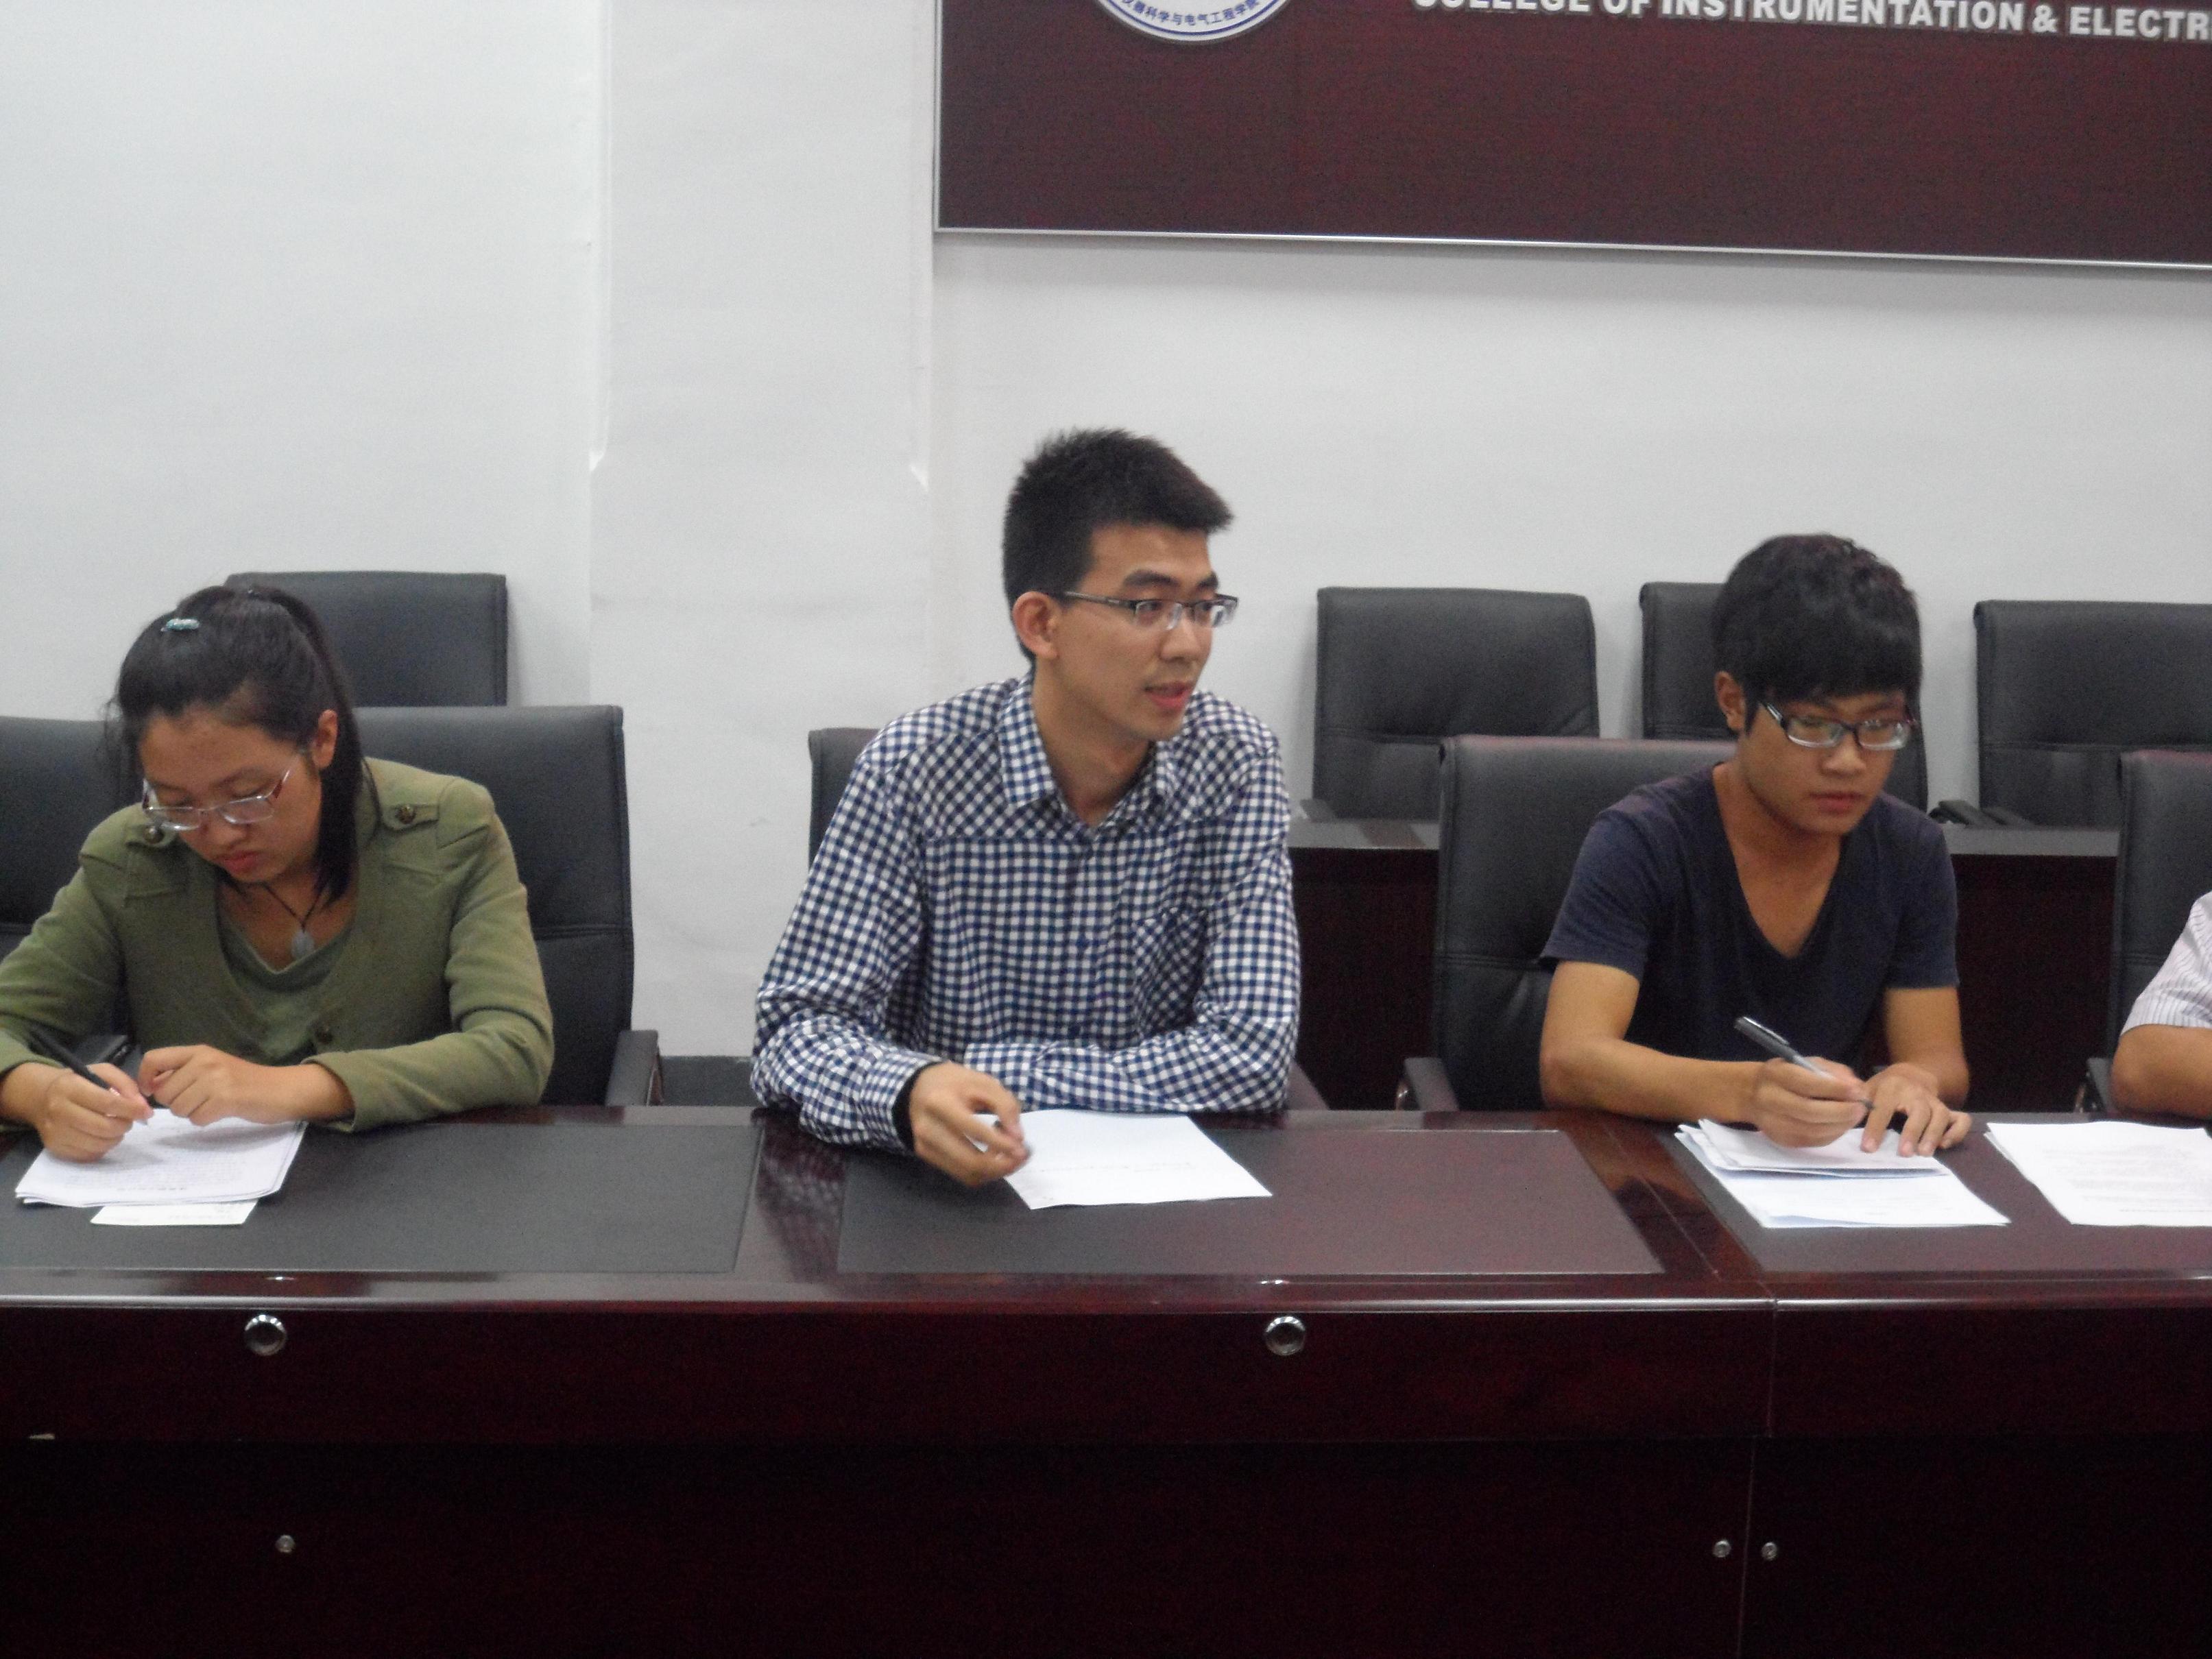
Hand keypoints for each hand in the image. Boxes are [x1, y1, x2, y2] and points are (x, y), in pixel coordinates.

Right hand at [17, 1062, 151, 1161]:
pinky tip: (101, 1136)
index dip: (131, 1109)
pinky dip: (102, 1148)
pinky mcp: (55, 1147)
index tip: (147, 1112)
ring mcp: (55, 1132)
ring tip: (115, 1127)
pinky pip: (88, 1155)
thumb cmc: (79, 1083)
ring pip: (98, 1144)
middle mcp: (59, 1110)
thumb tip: (142, 1107)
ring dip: (115, 1138)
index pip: (107, 1103)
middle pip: (104, 1127)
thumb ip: (126, 1085)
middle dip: (124, 1125)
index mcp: (70, 1087)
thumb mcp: (102, 1073)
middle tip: (127, 1120)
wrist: (42, 1097)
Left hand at [138, 1047, 348, 1127]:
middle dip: (175, 1103)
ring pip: (178, 1108)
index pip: (153, 1059)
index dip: (144, 1079)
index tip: (153, 1091)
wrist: (281, 1089)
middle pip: (164, 1092)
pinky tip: (220, 1112)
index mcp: (198, 1051)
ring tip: (211, 1105)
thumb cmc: (244, 1080)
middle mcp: (205, 1062)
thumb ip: (183, 1072)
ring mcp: (216, 1080)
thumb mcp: (212, 1066)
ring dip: (191, 1113)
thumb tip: (151, 1086)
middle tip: (198, 1101)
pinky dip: (205, 1120)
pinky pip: (197, 1118)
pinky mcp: (226, 1099)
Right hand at [907, 1062, 1027, 1186]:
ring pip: (967, 1174)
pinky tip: (992, 1156)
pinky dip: (983, 1172)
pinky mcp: (927, 1156)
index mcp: (940, 1102)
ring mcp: (924, 1146)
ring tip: (1009, 1155)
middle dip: (1002, 1165)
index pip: (973, 1130)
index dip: (1000, 1142)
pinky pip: (961, 1175)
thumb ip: (1005, 1105)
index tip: (1022, 1147)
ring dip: (995, 1171)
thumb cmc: (957, 1083)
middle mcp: (928, 1128)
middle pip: (970, 1161)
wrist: (920, 1087)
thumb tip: (1018, 1138)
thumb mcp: (984, 1083)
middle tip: (1021, 1156)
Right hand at [1743, 1057, 1868, 1147]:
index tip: (1858, 1091)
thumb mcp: (1805, 1063)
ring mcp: (1773, 1123)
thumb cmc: (1786, 1075)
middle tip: (1861, 1107)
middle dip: (1841, 1111)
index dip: (1835, 1089)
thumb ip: (1832, 1072)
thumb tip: (1857, 1088)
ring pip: (1813, 1130)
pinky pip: (1813, 1141)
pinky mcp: (1781, 1140)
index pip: (1807, 1084)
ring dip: (1841, 1125)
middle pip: (1810, 1111)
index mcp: (1775, 1075)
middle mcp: (1770, 1099)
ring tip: (1855, 1116)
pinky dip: (1833, 1134)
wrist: (1751, 1095)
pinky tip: (1842, 1125)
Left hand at [1862, 1062, 1969, 1154]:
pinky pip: (1961, 1119)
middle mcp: (1916, 1093)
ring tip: (1925, 1153)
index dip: (1875, 1128)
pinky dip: (1957, 1132)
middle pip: (1919, 1111)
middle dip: (1912, 1132)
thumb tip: (1844, 1119)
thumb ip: (1858, 1103)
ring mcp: (1934, 1101)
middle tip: (1905, 1153)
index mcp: (1891, 1087)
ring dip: (1934, 1134)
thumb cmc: (1884, 1087)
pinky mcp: (1948, 1109)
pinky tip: (1946, 1145)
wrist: (1911, 1074)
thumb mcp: (1867, 1089)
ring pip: (1941, 1115)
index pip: (1883, 1108)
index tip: (1868, 1148)